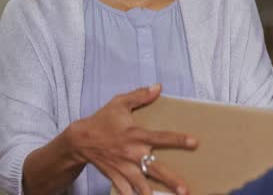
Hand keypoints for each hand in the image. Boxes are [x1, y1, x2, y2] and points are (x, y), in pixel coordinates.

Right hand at [66, 84, 197, 194]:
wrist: (78, 140)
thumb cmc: (102, 120)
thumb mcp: (119, 103)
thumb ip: (140, 95)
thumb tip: (158, 87)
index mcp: (135, 134)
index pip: (160, 137)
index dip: (177, 139)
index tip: (194, 142)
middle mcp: (131, 153)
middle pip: (154, 168)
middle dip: (170, 179)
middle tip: (185, 189)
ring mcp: (123, 167)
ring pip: (141, 183)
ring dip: (153, 193)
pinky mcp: (115, 176)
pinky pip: (125, 190)